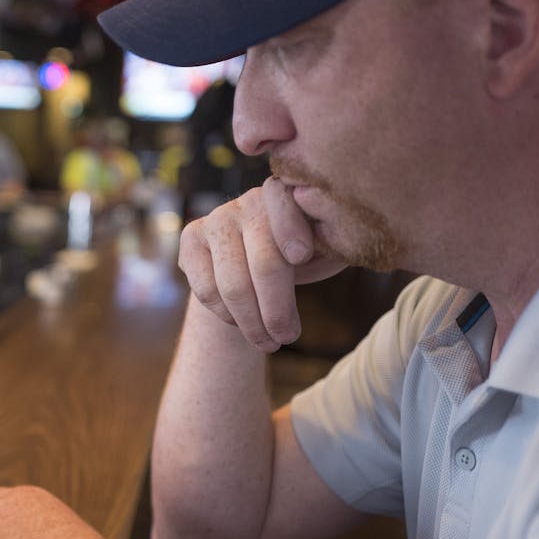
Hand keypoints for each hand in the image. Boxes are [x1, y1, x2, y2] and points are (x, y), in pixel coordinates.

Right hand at [178, 177, 347, 351]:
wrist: (252, 261)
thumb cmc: (303, 256)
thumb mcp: (327, 248)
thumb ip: (336, 244)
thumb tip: (348, 243)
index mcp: (287, 196)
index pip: (283, 205)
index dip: (290, 230)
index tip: (301, 257)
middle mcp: (248, 201)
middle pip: (263, 263)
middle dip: (277, 310)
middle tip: (287, 338)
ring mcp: (216, 219)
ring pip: (233, 284)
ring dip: (252, 324)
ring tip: (269, 343)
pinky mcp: (190, 238)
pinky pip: (205, 289)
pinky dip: (226, 315)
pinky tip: (241, 322)